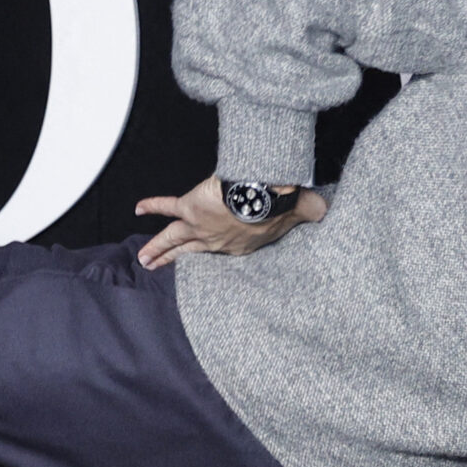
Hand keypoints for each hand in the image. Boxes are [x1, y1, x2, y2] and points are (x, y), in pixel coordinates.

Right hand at [136, 175, 326, 268]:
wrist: (262, 197)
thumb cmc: (280, 208)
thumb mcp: (301, 213)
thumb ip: (313, 212)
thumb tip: (327, 210)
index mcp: (239, 246)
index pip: (224, 252)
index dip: (215, 256)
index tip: (204, 261)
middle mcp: (216, 242)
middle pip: (189, 254)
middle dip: (172, 262)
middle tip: (155, 270)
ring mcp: (200, 228)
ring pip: (173, 240)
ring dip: (157, 249)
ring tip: (143, 259)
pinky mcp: (190, 209)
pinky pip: (166, 208)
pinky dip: (152, 206)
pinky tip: (139, 209)